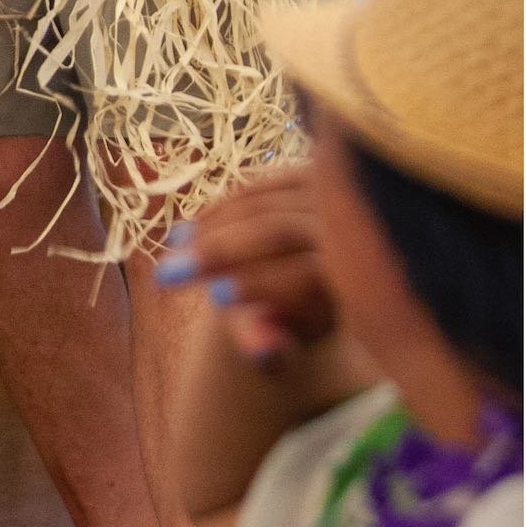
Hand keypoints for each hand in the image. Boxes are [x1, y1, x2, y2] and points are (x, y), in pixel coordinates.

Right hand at [163, 167, 337, 362]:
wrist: (313, 287)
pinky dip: (218, 208)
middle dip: (221, 252)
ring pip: (262, 204)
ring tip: (172, 252)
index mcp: (357, 274)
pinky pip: (255, 188)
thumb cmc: (300, 323)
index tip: (215, 299)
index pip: (308, 272)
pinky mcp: (308, 174)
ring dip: (211, 228)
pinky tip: (187, 231)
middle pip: (279, 230)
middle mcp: (350, 225)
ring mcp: (329, 194)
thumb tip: (261, 351)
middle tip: (169, 275)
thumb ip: (274, 349)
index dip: (262, 285)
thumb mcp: (291, 343)